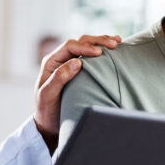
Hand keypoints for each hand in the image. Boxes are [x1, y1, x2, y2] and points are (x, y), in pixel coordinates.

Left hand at [33, 34, 120, 151]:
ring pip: (87, 46)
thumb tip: (77, 62)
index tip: (99, 53)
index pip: (69, 46)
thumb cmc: (46, 111)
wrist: (48, 123)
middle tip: (114, 44)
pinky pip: (91, 56)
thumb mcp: (48, 95)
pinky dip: (102, 51)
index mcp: (51, 62)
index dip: (85, 47)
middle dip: (97, 41)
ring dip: (102, 42)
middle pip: (80, 42)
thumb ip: (59, 77)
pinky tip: (114, 50)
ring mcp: (70, 63)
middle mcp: (60, 59)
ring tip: (117, 41)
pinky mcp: (79, 70)